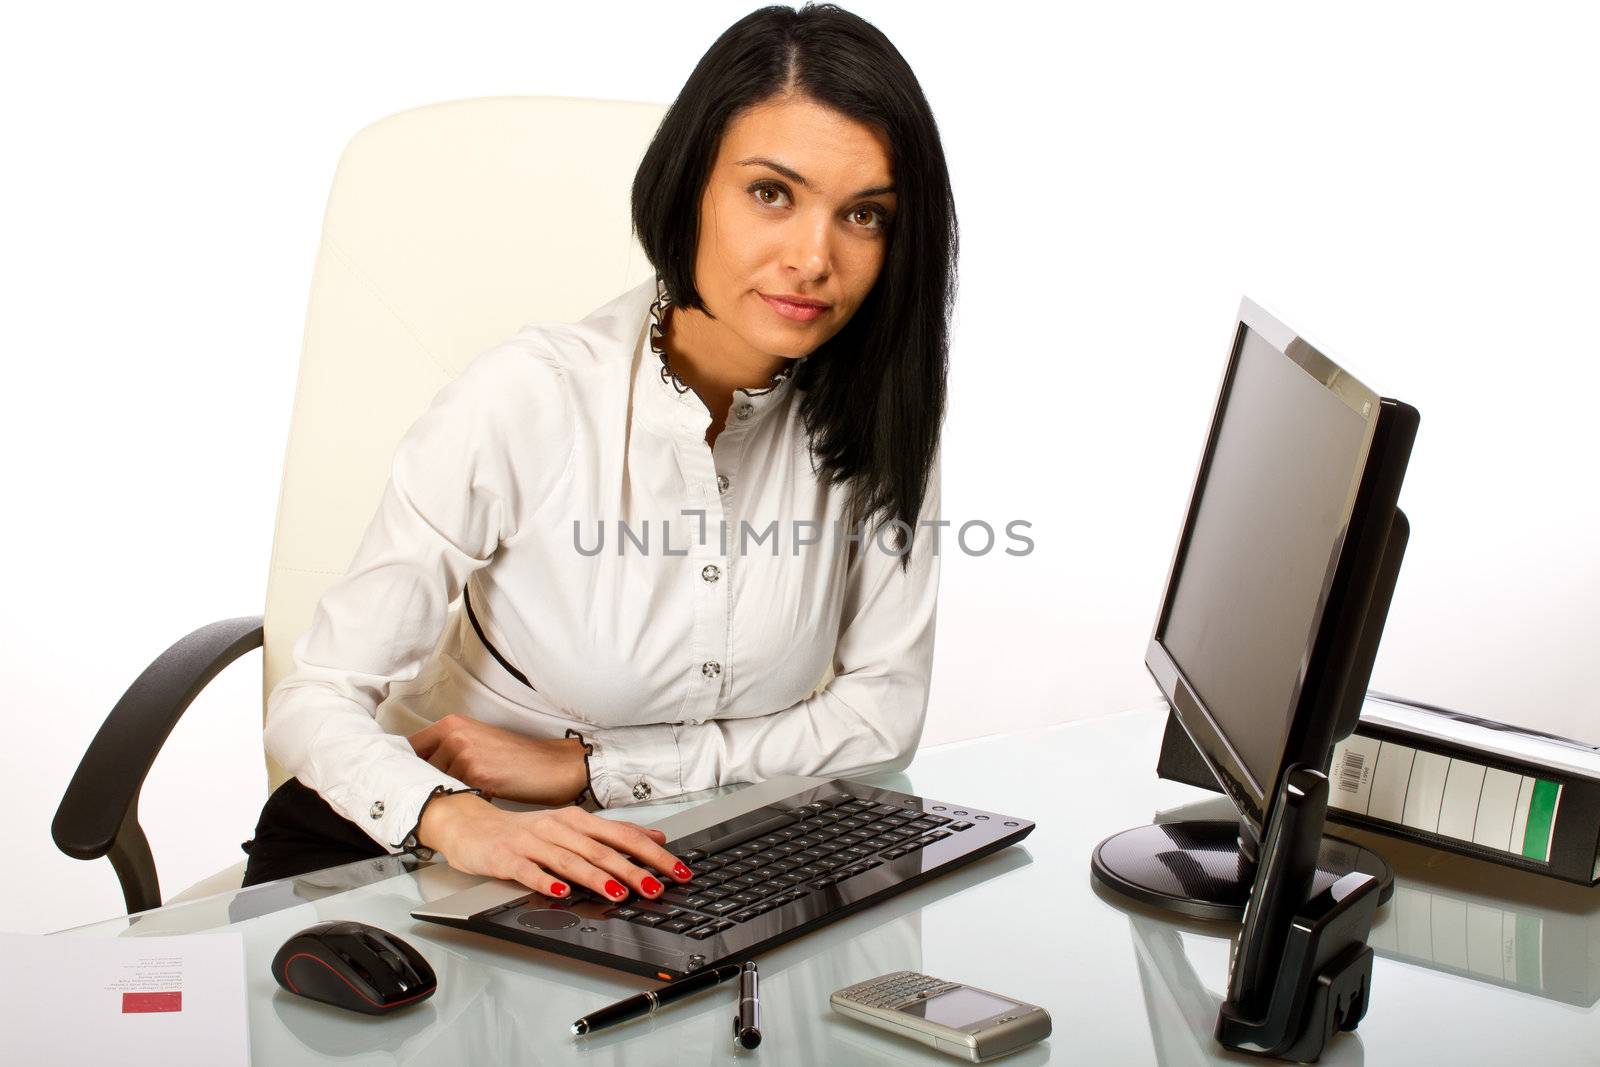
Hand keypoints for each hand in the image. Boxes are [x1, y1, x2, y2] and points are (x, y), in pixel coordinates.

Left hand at [408, 714, 587, 805]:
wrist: (552, 766)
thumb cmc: (517, 759)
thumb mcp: (478, 743)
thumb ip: (448, 751)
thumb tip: (417, 773)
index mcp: (451, 724)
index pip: (409, 749)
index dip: (404, 770)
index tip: (401, 785)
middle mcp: (453, 734)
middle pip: (417, 770)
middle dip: (422, 788)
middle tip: (433, 802)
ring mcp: (463, 752)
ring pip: (434, 786)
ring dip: (443, 798)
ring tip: (461, 803)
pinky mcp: (475, 772)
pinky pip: (454, 796)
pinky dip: (461, 804)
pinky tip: (475, 804)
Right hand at [416, 793, 693, 902]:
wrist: (470, 825)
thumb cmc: (525, 832)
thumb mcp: (572, 827)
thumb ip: (611, 833)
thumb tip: (655, 836)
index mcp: (578, 821)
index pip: (623, 836)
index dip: (652, 852)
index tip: (678, 869)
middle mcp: (559, 828)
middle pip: (602, 850)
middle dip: (632, 869)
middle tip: (657, 887)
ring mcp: (532, 843)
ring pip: (570, 860)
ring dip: (596, 877)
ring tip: (619, 891)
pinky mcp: (507, 858)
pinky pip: (529, 871)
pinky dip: (545, 881)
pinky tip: (560, 891)